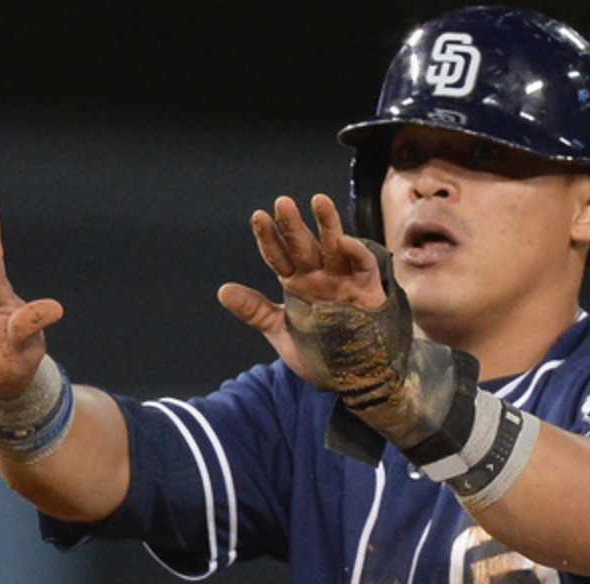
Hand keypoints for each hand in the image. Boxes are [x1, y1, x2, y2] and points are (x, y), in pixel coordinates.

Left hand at [217, 194, 385, 381]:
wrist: (350, 377)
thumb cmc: (317, 353)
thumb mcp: (281, 332)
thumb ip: (255, 311)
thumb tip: (222, 290)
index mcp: (296, 283)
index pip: (279, 255)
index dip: (269, 237)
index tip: (259, 216)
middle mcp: (319, 276)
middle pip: (304, 245)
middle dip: (293, 225)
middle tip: (282, 202)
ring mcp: (343, 280)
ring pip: (334, 246)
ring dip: (328, 224)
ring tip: (319, 201)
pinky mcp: (366, 288)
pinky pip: (361, 265)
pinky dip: (355, 252)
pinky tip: (344, 241)